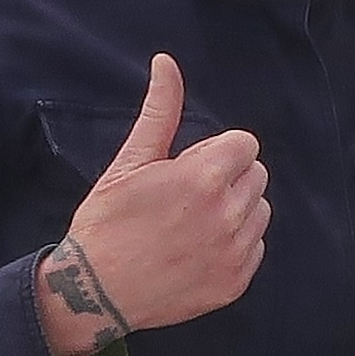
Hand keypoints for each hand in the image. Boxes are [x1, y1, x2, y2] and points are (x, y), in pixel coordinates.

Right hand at [36, 55, 271, 355]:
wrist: (94, 292)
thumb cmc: (107, 222)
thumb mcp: (130, 162)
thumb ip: (160, 111)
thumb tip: (166, 63)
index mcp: (204, 177)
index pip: (245, 144)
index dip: (216, 151)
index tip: (188, 167)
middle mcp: (228, 214)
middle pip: (256, 174)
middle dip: (228, 177)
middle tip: (186, 196)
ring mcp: (234, 252)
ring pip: (260, 210)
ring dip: (235, 209)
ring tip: (192, 223)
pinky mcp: (235, 282)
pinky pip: (255, 247)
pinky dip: (235, 244)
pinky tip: (198, 249)